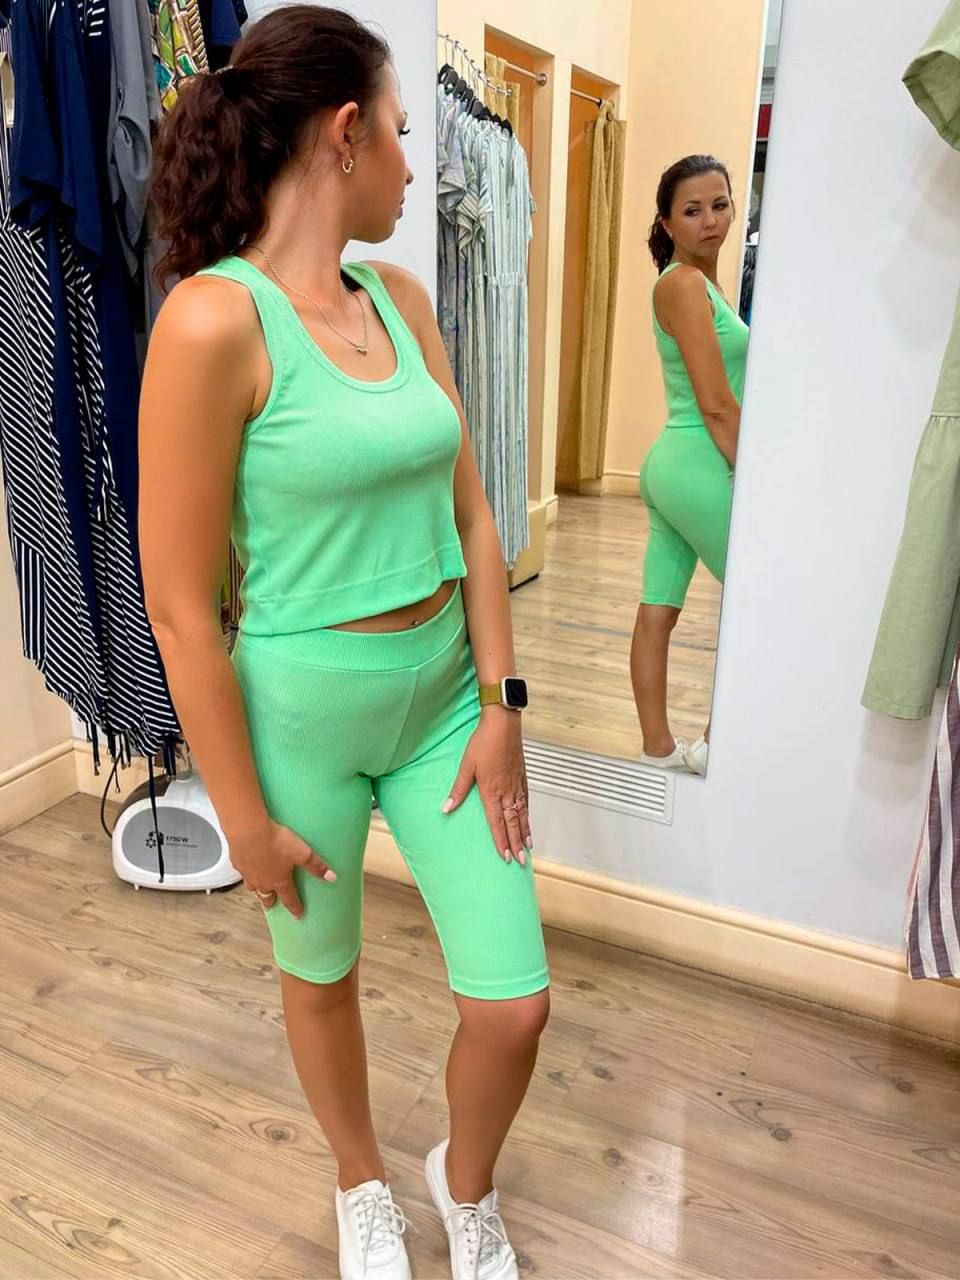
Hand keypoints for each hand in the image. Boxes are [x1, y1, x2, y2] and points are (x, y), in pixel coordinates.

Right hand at [225, 816, 335, 917]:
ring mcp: (248, 873)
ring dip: (257, 889)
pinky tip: (247, 865)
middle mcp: (262, 881)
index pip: (289, 899)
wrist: (248, 830)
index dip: (295, 907)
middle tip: (272, 905)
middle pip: (267, 896)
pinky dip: (246, 872)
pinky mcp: (237, 862)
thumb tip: (331, 877)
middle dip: (271, 902)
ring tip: (258, 888)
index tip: (298, 915)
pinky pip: (242, 872)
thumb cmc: (276, 842)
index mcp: (279, 881)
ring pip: (252, 887)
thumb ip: (316, 866)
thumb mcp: (302, 853)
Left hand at [443, 707, 532, 862]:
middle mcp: (506, 791)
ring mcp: (516, 784)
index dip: (500, 841)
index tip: (504, 857)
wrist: (503, 723)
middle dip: (516, 843)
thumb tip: (446, 808)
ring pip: (522, 814)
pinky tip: (527, 819)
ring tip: (528, 847)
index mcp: (491, 791)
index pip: (496, 822)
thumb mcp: (466, 766)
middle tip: (520, 861)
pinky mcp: (521, 776)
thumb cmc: (484, 741)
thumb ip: (458, 789)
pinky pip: (526, 800)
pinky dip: (528, 814)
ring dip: (524, 832)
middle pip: (512, 823)